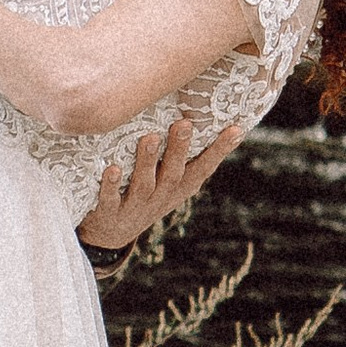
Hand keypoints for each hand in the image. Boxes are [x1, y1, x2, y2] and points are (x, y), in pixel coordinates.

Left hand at [77, 115, 241, 254]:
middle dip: (180, 150)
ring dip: (148, 162)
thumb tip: (195, 112)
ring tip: (150, 138)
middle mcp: (160, 198)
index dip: (219, 151)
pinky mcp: (109, 214)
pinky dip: (112, 185)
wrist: (110, 234)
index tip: (236, 129)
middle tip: (184, 123)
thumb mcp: (164, 179)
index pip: (202, 169)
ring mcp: (135, 208)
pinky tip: (113, 169)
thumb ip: (178, 154)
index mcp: (177, 188)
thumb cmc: (142, 194)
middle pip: (173, 174)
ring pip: (144, 185)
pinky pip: (110, 200)